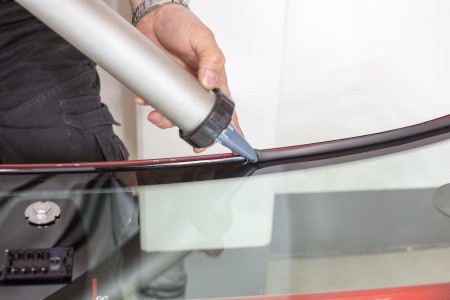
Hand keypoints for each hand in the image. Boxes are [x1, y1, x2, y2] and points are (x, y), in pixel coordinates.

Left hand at [133, 4, 242, 152]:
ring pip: (176, 112)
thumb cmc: (183, 24)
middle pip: (198, 116)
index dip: (230, 127)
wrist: (154, 16)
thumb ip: (211, 58)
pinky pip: (156, 100)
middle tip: (187, 135)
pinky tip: (144, 98)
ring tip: (157, 115)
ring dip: (166, 118)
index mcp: (214, 78)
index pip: (226, 107)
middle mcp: (197, 86)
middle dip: (191, 128)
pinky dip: (149, 103)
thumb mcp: (203, 38)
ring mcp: (178, 86)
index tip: (231, 141)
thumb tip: (209, 80)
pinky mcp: (161, 84)